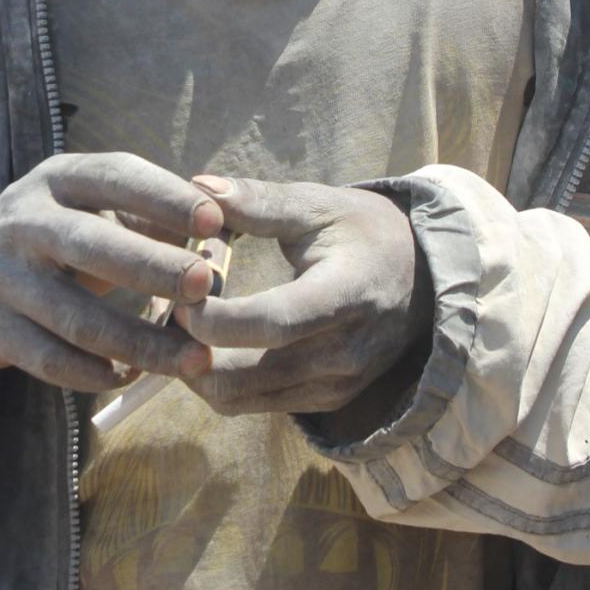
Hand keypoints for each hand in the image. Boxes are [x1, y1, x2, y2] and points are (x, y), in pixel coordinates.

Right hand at [0, 153, 223, 392]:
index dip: (163, 197)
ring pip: (75, 317)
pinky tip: (132, 379)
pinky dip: (93, 374)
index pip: (114, 177)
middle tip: (204, 287)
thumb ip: (146, 215)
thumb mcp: (89, 207)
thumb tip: (219, 230)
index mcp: (58, 179)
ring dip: (139, 342)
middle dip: (151, 267)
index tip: (213, 220)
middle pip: (90, 245)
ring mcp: (2, 276)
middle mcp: (24, 221)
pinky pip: (48, 359)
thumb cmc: (55, 234)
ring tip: (193, 359)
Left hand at [174, 176, 432, 418]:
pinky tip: (205, 338)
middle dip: (189, 343)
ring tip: (181, 318)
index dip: (215, 315)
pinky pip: (249, 404)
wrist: (422, 280)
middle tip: (166, 300)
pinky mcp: (322, 401)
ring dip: (194, 363)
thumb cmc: (363, 232)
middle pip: (243, 373)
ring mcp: (334, 385)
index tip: (179, 289)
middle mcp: (345, 353)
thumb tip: (200, 185)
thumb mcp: (319, 205)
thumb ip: (260, 201)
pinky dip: (214, 376)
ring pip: (235, 398)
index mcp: (347, 294)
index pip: (273, 322)